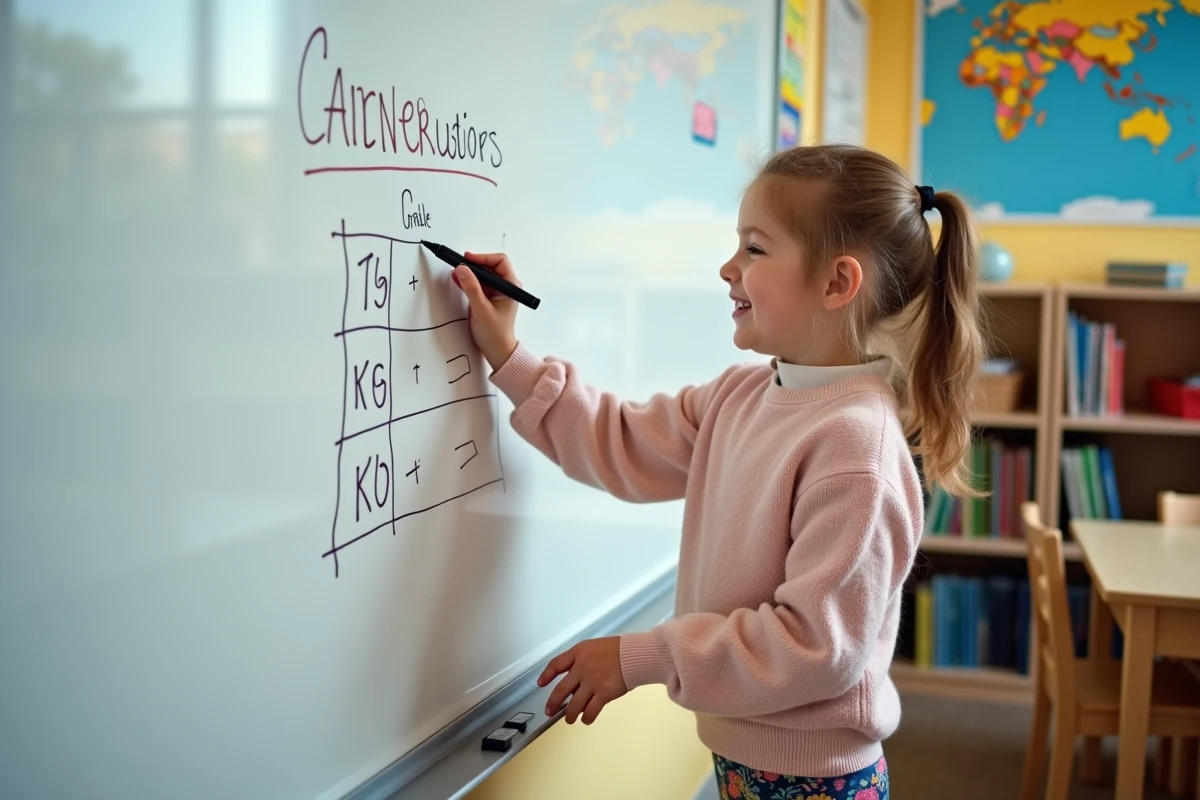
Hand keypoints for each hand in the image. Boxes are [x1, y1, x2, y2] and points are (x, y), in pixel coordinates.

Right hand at [451, 251, 519, 369]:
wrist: (496, 350)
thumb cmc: (496, 334)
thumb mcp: (482, 309)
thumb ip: (471, 288)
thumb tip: (462, 269)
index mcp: (511, 286)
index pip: (499, 261)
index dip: (483, 258)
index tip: (467, 259)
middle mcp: (505, 287)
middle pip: (489, 266)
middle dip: (474, 264)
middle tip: (459, 265)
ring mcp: (496, 292)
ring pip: (482, 275)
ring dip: (469, 272)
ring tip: (456, 271)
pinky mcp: (487, 298)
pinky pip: (477, 284)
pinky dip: (467, 281)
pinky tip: (457, 279)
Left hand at [538, 636, 627, 724]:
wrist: (634, 655)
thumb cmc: (617, 649)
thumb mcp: (594, 647)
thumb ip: (581, 661)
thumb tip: (574, 682)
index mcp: (578, 653)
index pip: (556, 664)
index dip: (547, 675)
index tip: (541, 684)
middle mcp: (581, 668)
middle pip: (561, 690)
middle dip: (553, 703)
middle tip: (550, 711)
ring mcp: (592, 682)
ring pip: (574, 705)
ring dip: (570, 715)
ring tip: (569, 719)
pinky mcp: (603, 694)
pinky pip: (591, 711)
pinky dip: (587, 717)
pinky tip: (586, 719)